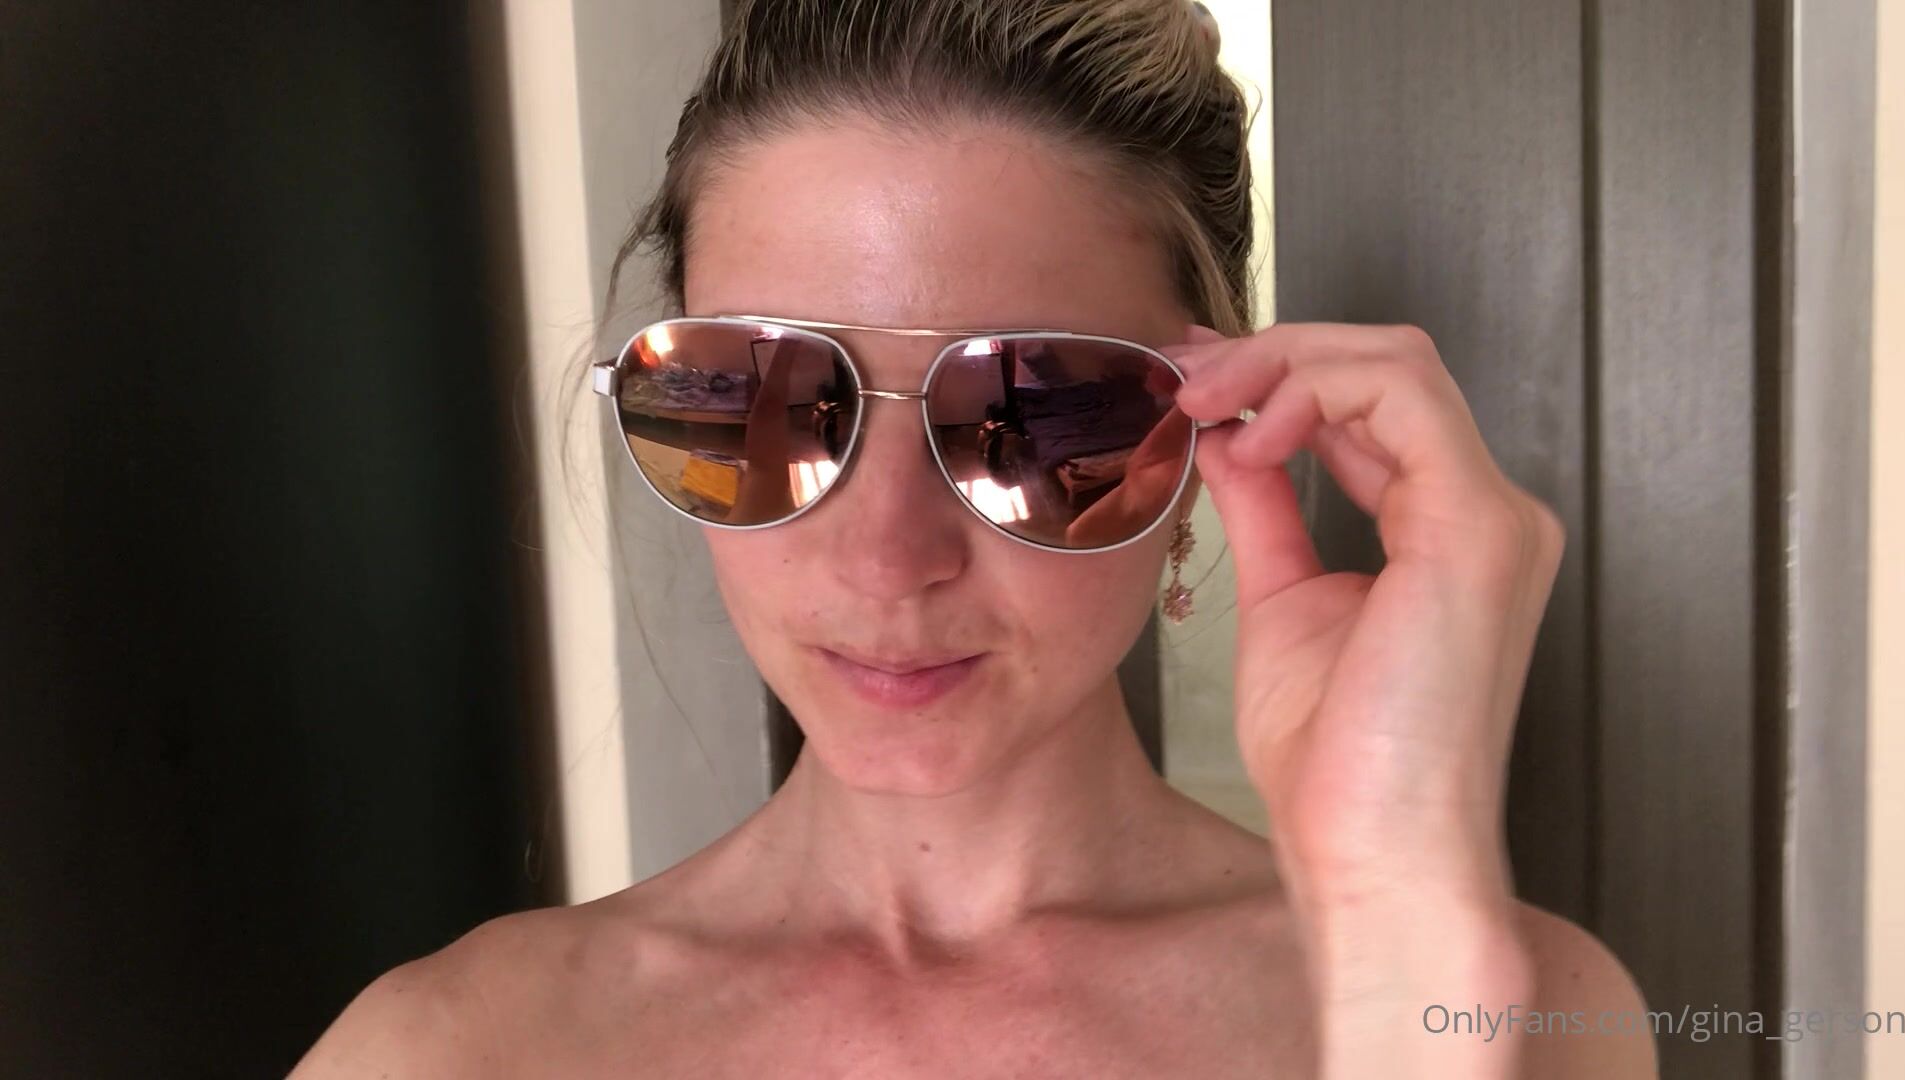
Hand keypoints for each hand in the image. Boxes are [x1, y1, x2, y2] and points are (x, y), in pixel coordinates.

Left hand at [1168, 322, 1565, 1076]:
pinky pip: (1401, 395)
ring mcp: (1491, 517)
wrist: (1368, 852)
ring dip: (1283, 361)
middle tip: (1181, 374)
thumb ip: (1265, 506)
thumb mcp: (1280, 599)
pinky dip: (1313, 389)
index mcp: (1445, 531)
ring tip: (1201, 401)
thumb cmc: (1335, 763)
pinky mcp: (1475, 527)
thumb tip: (1228, 438)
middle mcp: (1484, 514)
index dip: (1276, 374)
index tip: (1188, 381)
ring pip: (1396, 362)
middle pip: (1386, 366)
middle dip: (1272, 353)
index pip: (1372, 405)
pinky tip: (1247, 435)